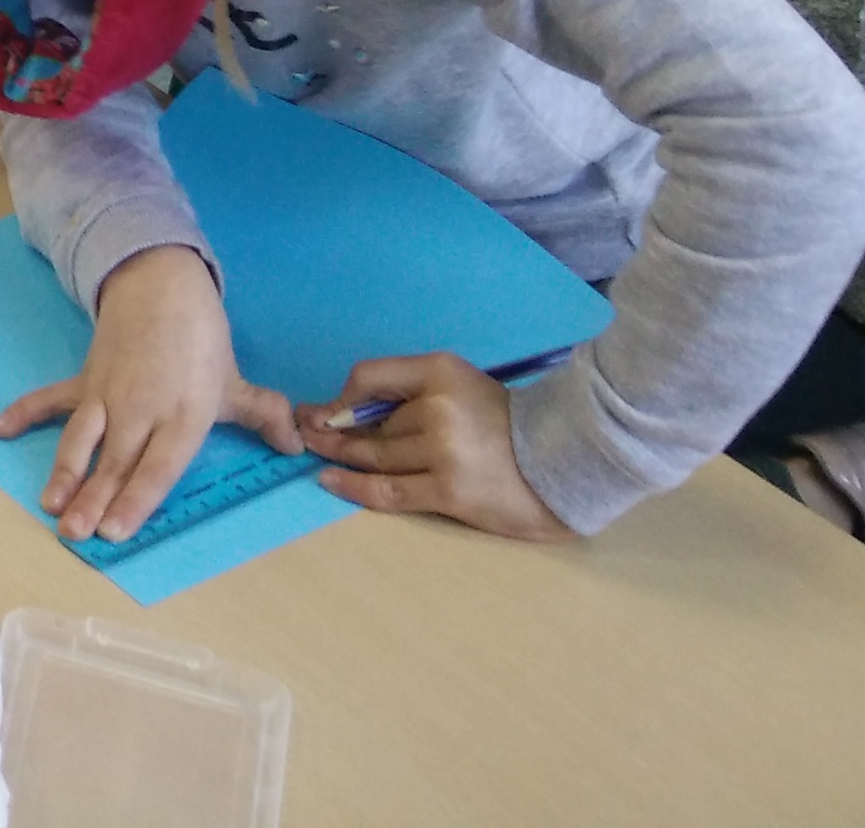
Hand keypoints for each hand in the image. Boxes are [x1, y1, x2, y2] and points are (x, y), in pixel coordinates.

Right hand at [0, 244, 298, 543]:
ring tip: (48, 504)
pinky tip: (0, 428)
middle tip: (72, 533)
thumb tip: (296, 447)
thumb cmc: (202, 340)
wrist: (161, 284)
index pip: (158, 467)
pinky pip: (52, 400)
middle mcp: (141, 410)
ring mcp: (108, 394)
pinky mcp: (85, 378)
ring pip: (83, 440)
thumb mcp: (237, 382)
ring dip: (64, 473)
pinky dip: (25, 412)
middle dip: (92, 500)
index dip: (136, 499)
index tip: (115, 530)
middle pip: (114, 462)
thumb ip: (265, 416)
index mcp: (183, 416)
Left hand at [301, 354, 571, 540]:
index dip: (342, 396)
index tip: (325, 409)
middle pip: (369, 423)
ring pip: (374, 456)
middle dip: (331, 429)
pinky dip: (353, 487)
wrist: (562, 463)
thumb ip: (407, 389)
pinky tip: (329, 482)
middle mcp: (438, 408)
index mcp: (440, 373)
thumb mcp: (457, 383)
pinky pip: (388, 491)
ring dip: (339, 456)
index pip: (369, 377)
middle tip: (302, 432)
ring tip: (316, 455)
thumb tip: (343, 407)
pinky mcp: (448, 492)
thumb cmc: (503, 421)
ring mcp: (442, 452)